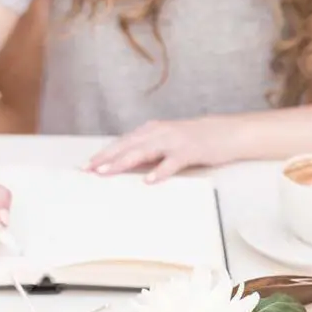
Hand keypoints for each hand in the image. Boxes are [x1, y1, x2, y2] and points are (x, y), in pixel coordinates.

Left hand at [85, 117, 244, 181]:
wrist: (226, 132)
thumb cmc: (194, 140)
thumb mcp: (167, 143)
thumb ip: (148, 152)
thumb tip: (126, 166)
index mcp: (151, 130)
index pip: (122, 143)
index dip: (103, 154)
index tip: (85, 166)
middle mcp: (159, 132)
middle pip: (127, 146)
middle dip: (106, 157)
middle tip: (87, 169)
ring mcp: (173, 141)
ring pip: (143, 151)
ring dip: (123, 161)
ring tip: (107, 172)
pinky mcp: (189, 151)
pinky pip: (171, 162)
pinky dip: (159, 171)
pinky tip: (148, 180)